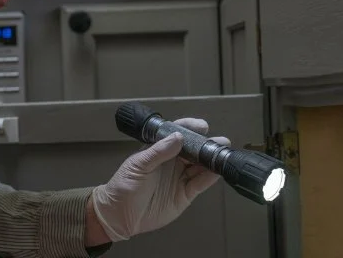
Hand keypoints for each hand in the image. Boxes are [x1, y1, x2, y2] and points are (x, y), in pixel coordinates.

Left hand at [90, 118, 229, 241]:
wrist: (119, 216)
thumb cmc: (123, 186)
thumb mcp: (138, 165)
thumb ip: (158, 152)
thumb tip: (178, 136)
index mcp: (159, 150)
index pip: (177, 134)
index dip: (190, 128)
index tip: (202, 126)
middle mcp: (172, 162)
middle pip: (194, 150)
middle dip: (207, 144)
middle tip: (221, 141)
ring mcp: (180, 177)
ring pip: (200, 166)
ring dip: (212, 160)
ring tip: (223, 155)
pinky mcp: (184, 194)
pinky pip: (200, 184)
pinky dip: (209, 178)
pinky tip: (217, 172)